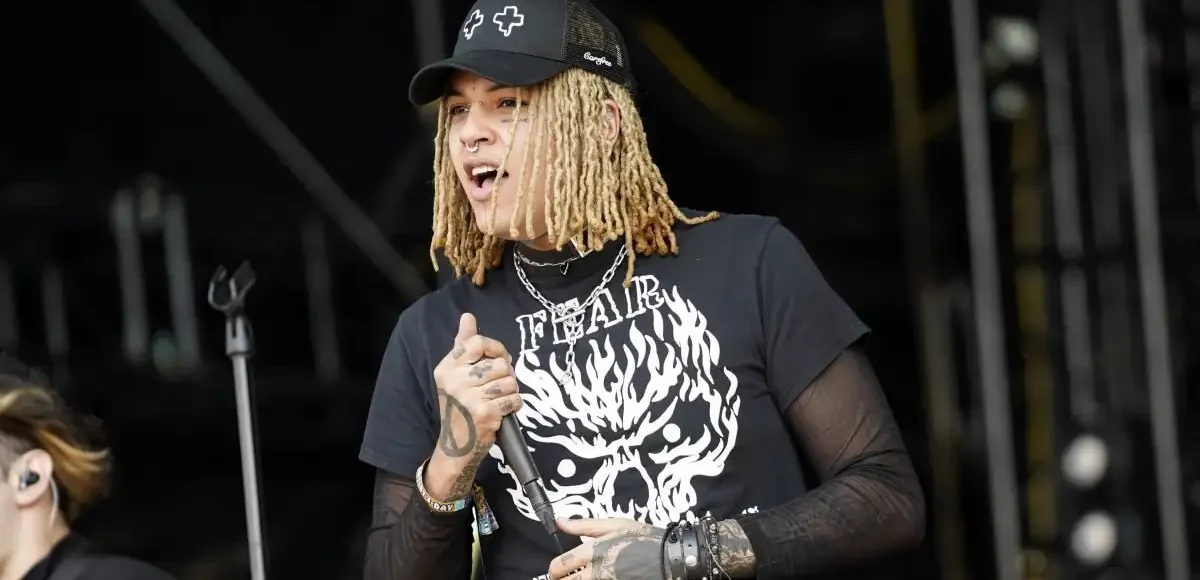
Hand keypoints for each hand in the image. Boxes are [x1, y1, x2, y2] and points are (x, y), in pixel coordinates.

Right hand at [425, 313, 521, 499]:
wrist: (456, 446)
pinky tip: (501, 411)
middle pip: (500, 363)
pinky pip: (514, 399)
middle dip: (506, 375)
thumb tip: (467, 316)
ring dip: (510, 392)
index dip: (496, 349)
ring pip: (510, 381)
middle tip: (496, 387)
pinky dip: (514, 406)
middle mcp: (455, 381)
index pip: (478, 343)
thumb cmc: (459, 406)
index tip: (498, 359)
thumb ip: (463, 345)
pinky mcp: (485, 413)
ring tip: (498, 400)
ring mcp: (469, 397)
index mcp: (447, 368)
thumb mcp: (455, 375)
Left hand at [547, 518, 667, 579]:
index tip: (556, 571)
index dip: (554, 570)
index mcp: (592, 551)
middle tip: (566, 578)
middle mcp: (596, 572)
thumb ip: (583, 525)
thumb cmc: (644, 539)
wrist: (670, 559)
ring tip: (584, 577)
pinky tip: (599, 579)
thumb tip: (560, 522)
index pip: (560, 565)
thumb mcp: (615, 524)